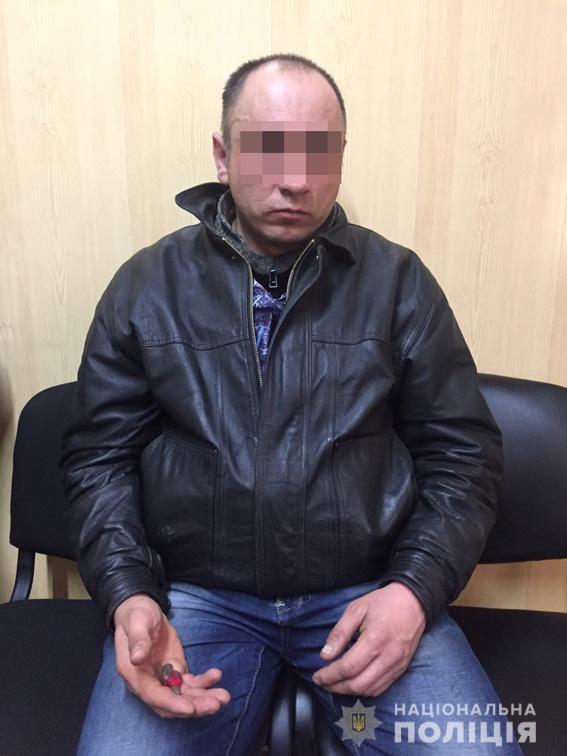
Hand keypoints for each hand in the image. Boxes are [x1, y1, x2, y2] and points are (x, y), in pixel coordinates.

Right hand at [113, 594, 230, 718]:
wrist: (143, 612)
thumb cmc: (136, 617)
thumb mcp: (136, 624)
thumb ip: (138, 641)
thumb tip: (136, 658)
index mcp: (135, 675)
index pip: (154, 696)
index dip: (172, 704)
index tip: (190, 709)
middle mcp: (149, 682)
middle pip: (172, 702)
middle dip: (195, 706)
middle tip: (216, 704)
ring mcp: (164, 678)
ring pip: (184, 696)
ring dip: (203, 699)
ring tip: (224, 697)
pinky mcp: (176, 670)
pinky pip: (191, 683)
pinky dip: (204, 682)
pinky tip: (216, 675)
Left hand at [311, 582, 425, 696]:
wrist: (414, 602)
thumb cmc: (384, 602)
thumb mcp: (357, 609)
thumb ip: (340, 632)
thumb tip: (326, 655)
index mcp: (375, 640)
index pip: (348, 667)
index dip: (330, 676)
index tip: (317, 676)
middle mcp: (388, 657)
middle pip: (358, 684)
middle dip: (336, 687)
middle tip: (322, 682)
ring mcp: (397, 665)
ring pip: (369, 690)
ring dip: (349, 691)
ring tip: (334, 683)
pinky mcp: (402, 669)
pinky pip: (381, 688)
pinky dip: (364, 690)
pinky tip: (353, 683)